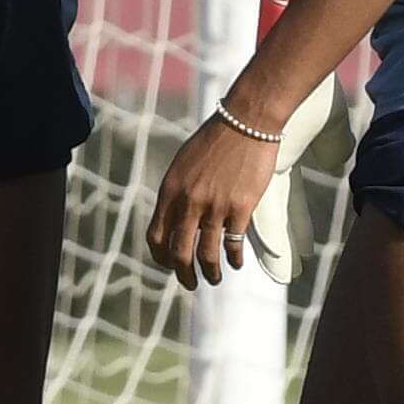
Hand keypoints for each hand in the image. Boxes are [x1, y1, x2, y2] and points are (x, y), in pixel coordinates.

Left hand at [146, 111, 281, 285]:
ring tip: (215, 278)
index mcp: (170, 191)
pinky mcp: (240, 208)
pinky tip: (236, 263)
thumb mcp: (184, 164)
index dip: (161, 258)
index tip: (170, 265)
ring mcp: (215, 206)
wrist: (246, 121)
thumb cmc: (216, 139)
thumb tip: (175, 216)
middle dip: (183, 274)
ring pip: (207, 255)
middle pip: (179, 253)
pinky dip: (234, 259)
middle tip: (190, 283)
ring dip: (210, 273)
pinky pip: (233, 244)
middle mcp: (188, 202)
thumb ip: (177, 192)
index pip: (156, 237)